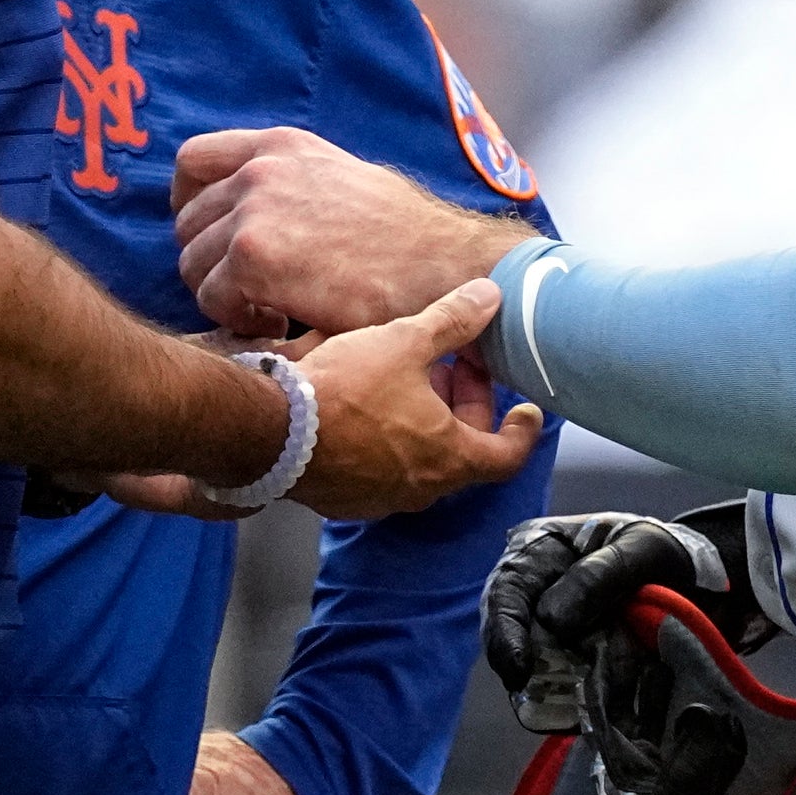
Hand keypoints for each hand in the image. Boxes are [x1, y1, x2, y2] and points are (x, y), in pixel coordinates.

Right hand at [100, 278, 541, 519]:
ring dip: (423, 424)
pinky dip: (386, 440)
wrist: (269, 430)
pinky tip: (364, 405)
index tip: (526, 412)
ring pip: (418, 461)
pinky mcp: (341, 497)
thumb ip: (451, 320)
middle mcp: (420, 488)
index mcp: (449, 457)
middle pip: (462, 453)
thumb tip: (489, 297)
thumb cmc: (341, 392)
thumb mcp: (403, 341)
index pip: (507, 454)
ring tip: (406, 379)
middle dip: (464, 408)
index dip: (521, 430)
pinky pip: (378, 470)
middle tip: (452, 369)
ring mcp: (379, 497)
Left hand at [173, 127, 531, 335]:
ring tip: (272, 310)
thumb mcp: (342, 176)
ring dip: (225, 296)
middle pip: (187, 222)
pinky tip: (282, 324)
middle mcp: (259, 171)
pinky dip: (239, 320)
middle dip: (212, 262)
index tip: (210, 236)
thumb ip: (292, 181)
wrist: (442, 263)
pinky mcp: (252, 260)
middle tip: (254, 290)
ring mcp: (252, 213)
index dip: (188, 202)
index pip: (192, 159)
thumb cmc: (404, 234)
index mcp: (280, 146)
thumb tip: (256, 205)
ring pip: (193, 265)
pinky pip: (213, 299)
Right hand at [482, 515, 723, 721]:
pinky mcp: (580, 675)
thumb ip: (597, 576)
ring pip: (542, 680)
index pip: (505, 593)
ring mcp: (559, 642)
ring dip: (572, 693)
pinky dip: (594, 709)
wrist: (704, 584)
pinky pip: (573, 701)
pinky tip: (621, 710)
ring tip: (612, 693)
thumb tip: (551, 620)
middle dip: (537, 673)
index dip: (503, 631)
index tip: (517, 667)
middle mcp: (540, 602)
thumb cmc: (666, 553)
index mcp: (542, 556)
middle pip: (514, 644)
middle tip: (566, 691)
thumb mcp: (642, 549)